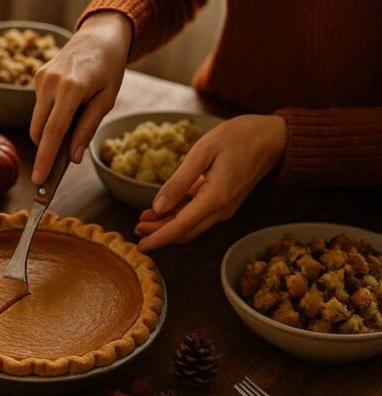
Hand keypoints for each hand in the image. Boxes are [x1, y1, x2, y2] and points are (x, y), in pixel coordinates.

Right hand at [31, 11, 130, 183]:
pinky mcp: (37, 77)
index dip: (45, 158)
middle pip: (39, 130)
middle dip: (46, 149)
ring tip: (72, 121)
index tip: (39, 179)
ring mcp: (41, 79)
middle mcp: (51, 83)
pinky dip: (50, 114)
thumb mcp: (106, 100)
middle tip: (59, 162)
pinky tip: (67, 104)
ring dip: (49, 131)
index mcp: (71, 89)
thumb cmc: (108, 68)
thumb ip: (87, 129)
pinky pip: (39, 107)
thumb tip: (73, 158)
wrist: (99, 36)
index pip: (53, 132)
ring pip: (36, 121)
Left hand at [135, 114, 287, 250]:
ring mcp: (224, 208)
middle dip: (158, 233)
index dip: (158, 238)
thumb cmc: (239, 137)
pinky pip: (198, 215)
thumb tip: (158, 207)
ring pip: (190, 225)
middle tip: (136, 228)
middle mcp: (220, 209)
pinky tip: (163, 208)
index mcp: (215, 198)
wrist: (272, 137)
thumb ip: (179, 181)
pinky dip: (178, 214)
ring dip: (167, 225)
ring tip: (143, 218)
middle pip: (183, 231)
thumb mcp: (203, 152)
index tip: (140, 245)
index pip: (180, 227)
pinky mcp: (224, 202)